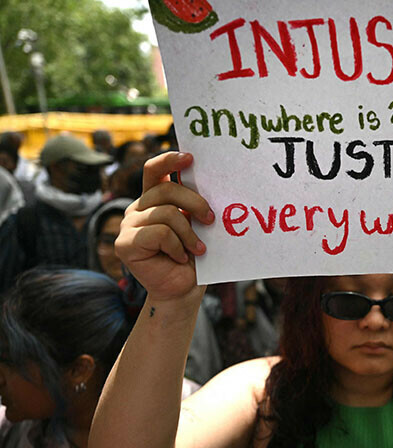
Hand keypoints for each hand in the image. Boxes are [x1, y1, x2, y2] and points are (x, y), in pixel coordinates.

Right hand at [115, 152, 213, 301]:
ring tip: (198, 249)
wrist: (184, 289)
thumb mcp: (198, 225)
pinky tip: (180, 258)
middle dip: (195, 203)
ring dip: (188, 233)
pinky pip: (159, 233)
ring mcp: (128, 225)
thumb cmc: (194, 257)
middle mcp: (138, 208)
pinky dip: (177, 247)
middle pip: (166, 191)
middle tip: (211, 219)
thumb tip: (213, 184)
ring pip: (166, 214)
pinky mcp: (125, 244)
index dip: (169, 161)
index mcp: (154, 199)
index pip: (154, 170)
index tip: (190, 158)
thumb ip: (195, 205)